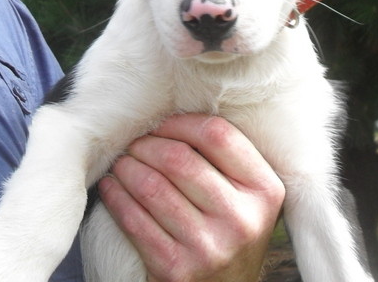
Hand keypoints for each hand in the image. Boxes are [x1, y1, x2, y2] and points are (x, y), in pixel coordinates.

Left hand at [98, 113, 284, 281]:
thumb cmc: (230, 230)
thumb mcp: (248, 195)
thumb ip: (226, 158)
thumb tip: (172, 111)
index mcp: (265, 191)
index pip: (217, 134)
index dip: (181, 122)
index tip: (163, 123)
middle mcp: (242, 219)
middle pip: (180, 158)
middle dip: (147, 144)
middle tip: (135, 142)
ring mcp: (210, 247)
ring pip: (152, 186)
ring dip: (128, 167)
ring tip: (122, 161)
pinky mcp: (177, 269)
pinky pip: (135, 220)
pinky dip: (117, 197)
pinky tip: (112, 187)